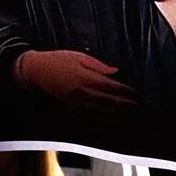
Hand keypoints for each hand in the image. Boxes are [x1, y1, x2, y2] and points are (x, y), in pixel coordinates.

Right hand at [15, 50, 137, 109]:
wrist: (37, 71)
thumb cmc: (58, 60)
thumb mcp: (79, 56)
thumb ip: (98, 66)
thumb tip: (115, 71)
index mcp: (86, 78)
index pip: (111, 86)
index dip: (124, 90)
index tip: (135, 92)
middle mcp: (83, 92)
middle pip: (109, 100)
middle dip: (124, 104)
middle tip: (137, 106)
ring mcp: (77, 101)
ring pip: (101, 110)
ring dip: (117, 113)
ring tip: (129, 114)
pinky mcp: (72, 106)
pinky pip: (91, 114)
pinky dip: (103, 117)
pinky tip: (111, 118)